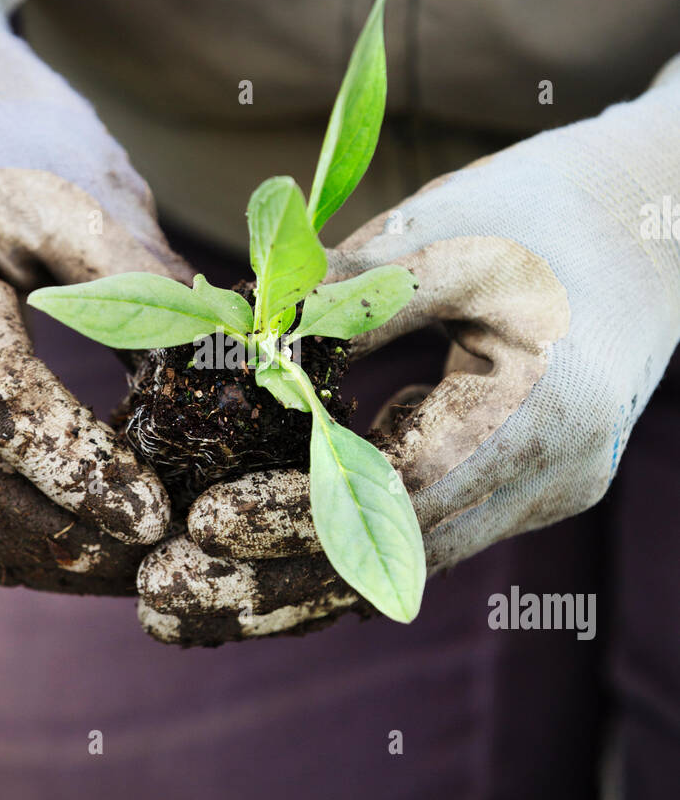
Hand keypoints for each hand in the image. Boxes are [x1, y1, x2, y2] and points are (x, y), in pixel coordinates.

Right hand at [0, 0, 190, 590]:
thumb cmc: (20, 148)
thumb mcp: (89, 194)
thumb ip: (150, 285)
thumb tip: (237, 372)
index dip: (72, 468)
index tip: (153, 515)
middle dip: (58, 534)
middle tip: (154, 555)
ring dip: (36, 547)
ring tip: (129, 558)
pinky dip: (8, 528)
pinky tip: (78, 536)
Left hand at [138, 73, 679, 642]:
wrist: (660, 216)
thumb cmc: (552, 206)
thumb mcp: (448, 234)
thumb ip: (345, 298)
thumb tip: (236, 347)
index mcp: (545, 409)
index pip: (404, 496)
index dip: (300, 517)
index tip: (206, 524)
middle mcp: (555, 473)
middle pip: (400, 557)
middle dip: (278, 579)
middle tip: (169, 593)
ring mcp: (548, 489)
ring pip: (408, 561)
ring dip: (299, 580)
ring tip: (194, 593)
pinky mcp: (530, 484)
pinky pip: (426, 532)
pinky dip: (343, 545)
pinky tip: (262, 555)